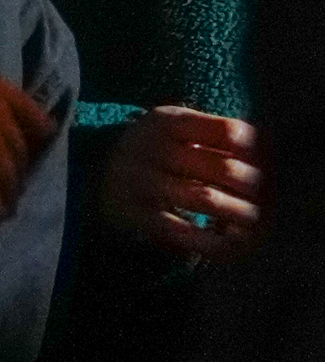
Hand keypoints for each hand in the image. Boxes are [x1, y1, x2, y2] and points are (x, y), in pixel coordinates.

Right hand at [97, 104, 262, 255]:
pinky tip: (226, 241)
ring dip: (237, 211)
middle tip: (263, 194)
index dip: (256, 150)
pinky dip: (208, 239)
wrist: (97, 169)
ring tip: (253, 218)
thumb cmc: (157, 148)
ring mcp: (142, 181)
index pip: (229, 131)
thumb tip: (264, 150)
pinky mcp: (136, 212)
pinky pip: (179, 230)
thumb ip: (216, 132)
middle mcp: (152, 148)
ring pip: (205, 198)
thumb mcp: (177, 126)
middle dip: (252, 184)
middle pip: (222, 167)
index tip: (264, 162)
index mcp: (167, 120)